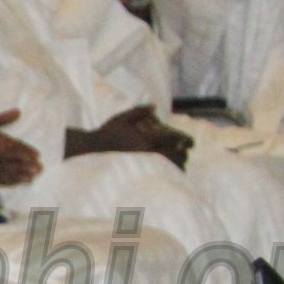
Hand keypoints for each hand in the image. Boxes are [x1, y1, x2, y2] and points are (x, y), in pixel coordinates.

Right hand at [0, 110, 40, 189]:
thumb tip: (12, 113)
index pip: (4, 149)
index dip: (21, 152)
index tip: (36, 154)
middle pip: (5, 164)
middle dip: (23, 166)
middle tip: (40, 167)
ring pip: (0, 175)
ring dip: (18, 176)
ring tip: (33, 177)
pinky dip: (5, 183)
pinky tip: (14, 183)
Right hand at [68, 105, 190, 168]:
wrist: (92, 150)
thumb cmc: (107, 133)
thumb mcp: (121, 118)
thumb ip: (139, 111)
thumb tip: (154, 107)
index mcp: (147, 139)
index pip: (174, 141)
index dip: (186, 142)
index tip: (190, 144)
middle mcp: (148, 153)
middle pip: (176, 157)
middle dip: (183, 156)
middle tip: (185, 155)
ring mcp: (144, 164)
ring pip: (169, 169)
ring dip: (177, 167)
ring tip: (179, 166)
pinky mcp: (139, 173)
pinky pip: (158, 176)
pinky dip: (166, 175)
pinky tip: (166, 174)